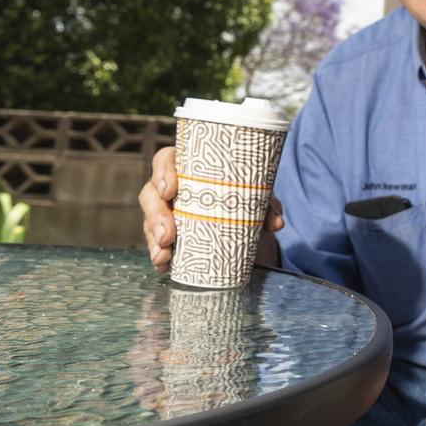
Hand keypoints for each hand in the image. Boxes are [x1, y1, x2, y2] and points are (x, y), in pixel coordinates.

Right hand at [138, 146, 283, 272]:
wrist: (247, 226)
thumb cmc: (245, 199)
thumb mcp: (257, 198)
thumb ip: (267, 205)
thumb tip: (276, 223)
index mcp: (189, 168)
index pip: (166, 160)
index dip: (162, 172)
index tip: (170, 190)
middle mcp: (172, 188)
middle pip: (151, 194)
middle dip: (155, 215)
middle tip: (167, 235)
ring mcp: (167, 213)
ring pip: (150, 222)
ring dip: (153, 240)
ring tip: (164, 255)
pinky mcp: (168, 236)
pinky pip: (156, 244)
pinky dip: (159, 256)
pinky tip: (163, 265)